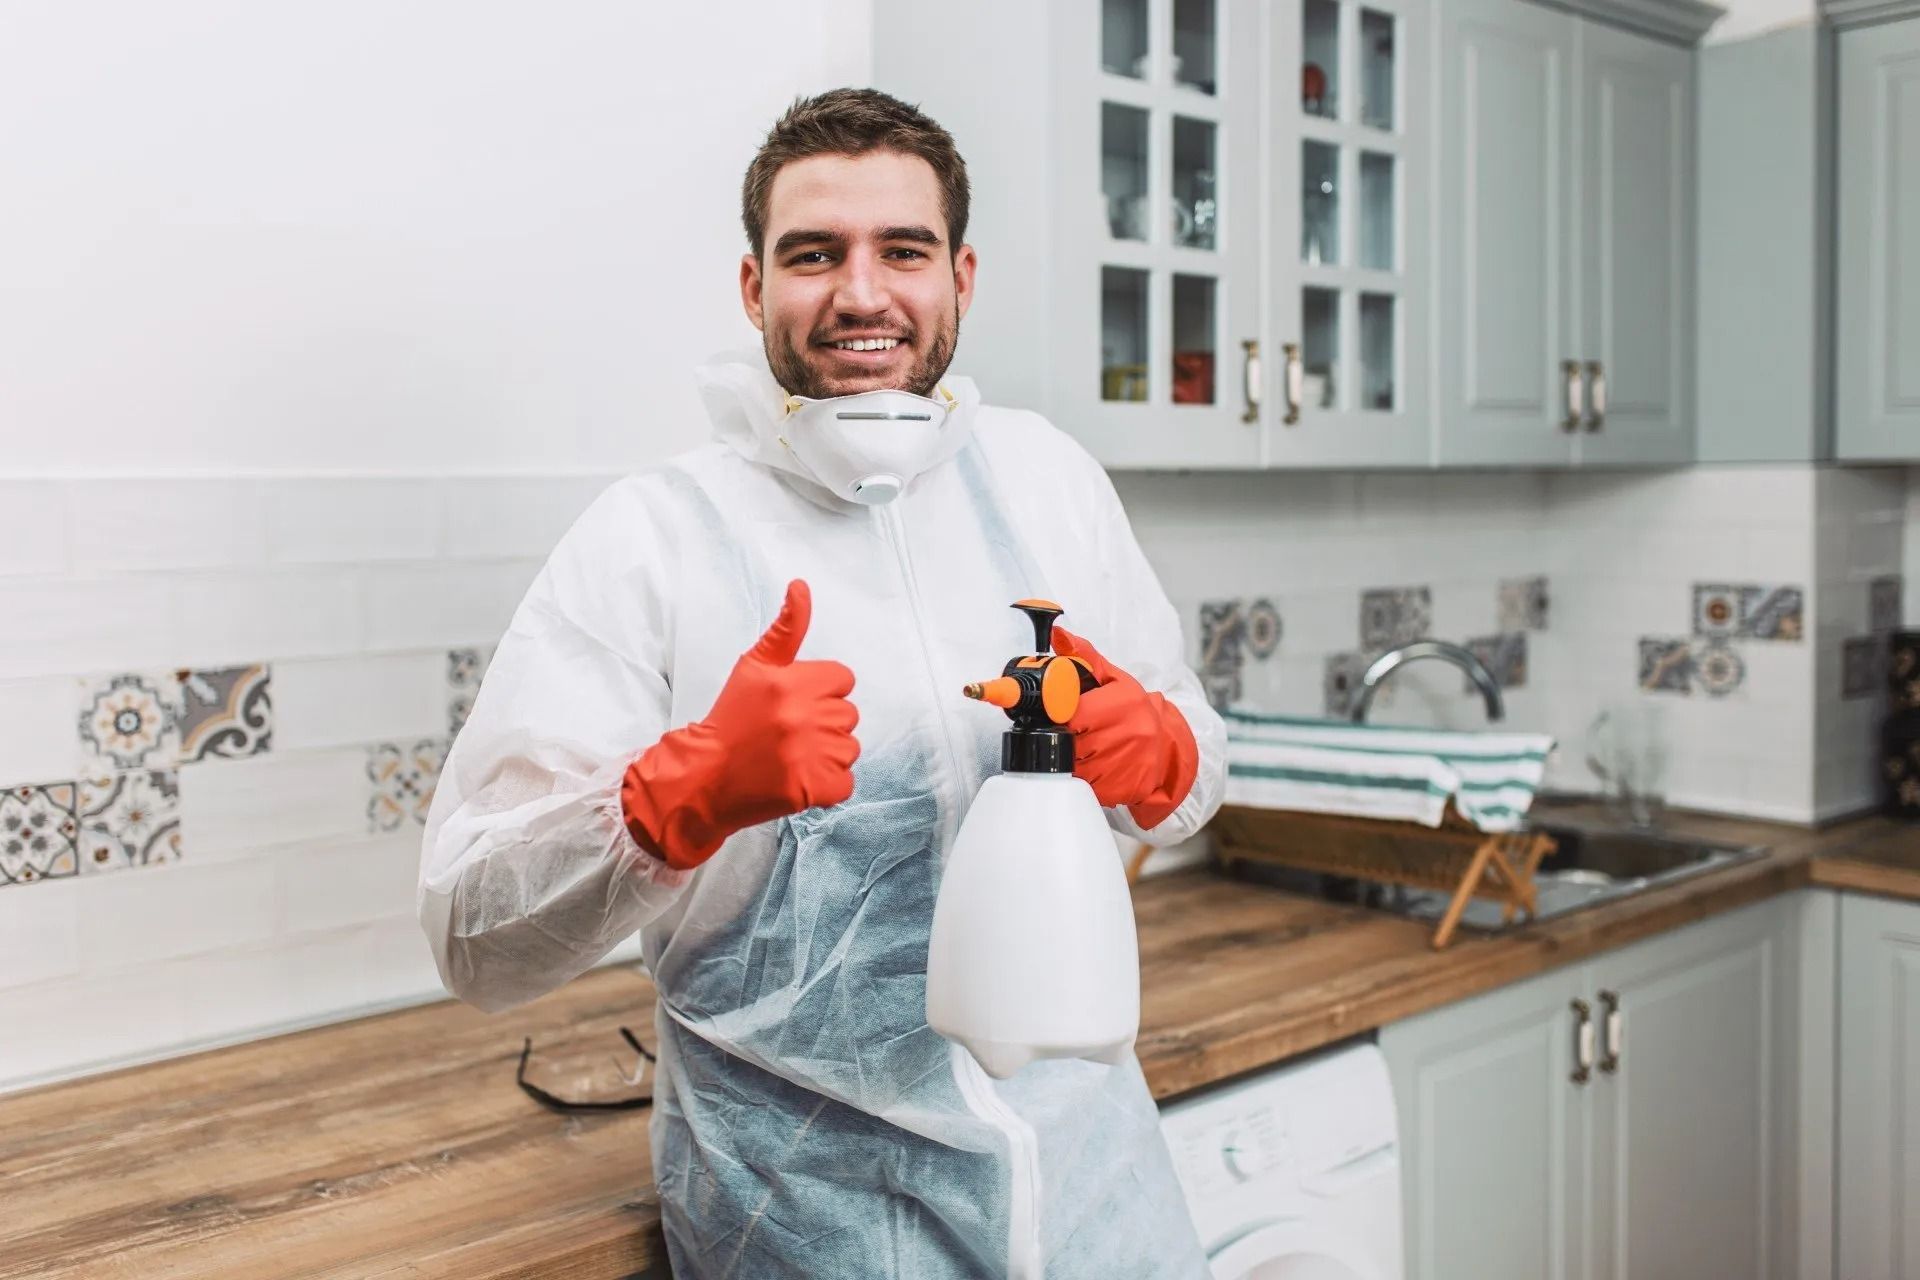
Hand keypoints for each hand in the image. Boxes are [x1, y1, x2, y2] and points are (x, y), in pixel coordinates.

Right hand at [622, 580, 859, 868]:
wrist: (705, 777)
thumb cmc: (731, 718)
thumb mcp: (754, 666)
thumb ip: (786, 627)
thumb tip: (801, 585)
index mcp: (793, 681)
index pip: (843, 679)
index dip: (820, 691)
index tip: (792, 705)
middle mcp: (804, 716)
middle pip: (848, 714)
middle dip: (823, 723)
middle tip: (786, 733)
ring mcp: (811, 754)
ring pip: (849, 748)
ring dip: (826, 755)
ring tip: (789, 756)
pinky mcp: (814, 788)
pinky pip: (845, 782)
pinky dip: (827, 785)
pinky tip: (797, 778)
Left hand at [1050, 626, 1197, 830]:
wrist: (1168, 746)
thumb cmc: (1135, 710)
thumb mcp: (1115, 680)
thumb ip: (1085, 657)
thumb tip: (1059, 635)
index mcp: (1125, 704)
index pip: (1074, 714)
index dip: (1060, 717)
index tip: (1059, 717)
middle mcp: (1131, 734)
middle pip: (1074, 744)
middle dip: (1065, 740)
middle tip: (1070, 735)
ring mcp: (1130, 764)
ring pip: (1079, 769)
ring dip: (1073, 762)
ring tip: (1083, 751)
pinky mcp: (1129, 788)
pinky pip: (1092, 788)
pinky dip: (1087, 781)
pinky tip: (1096, 769)